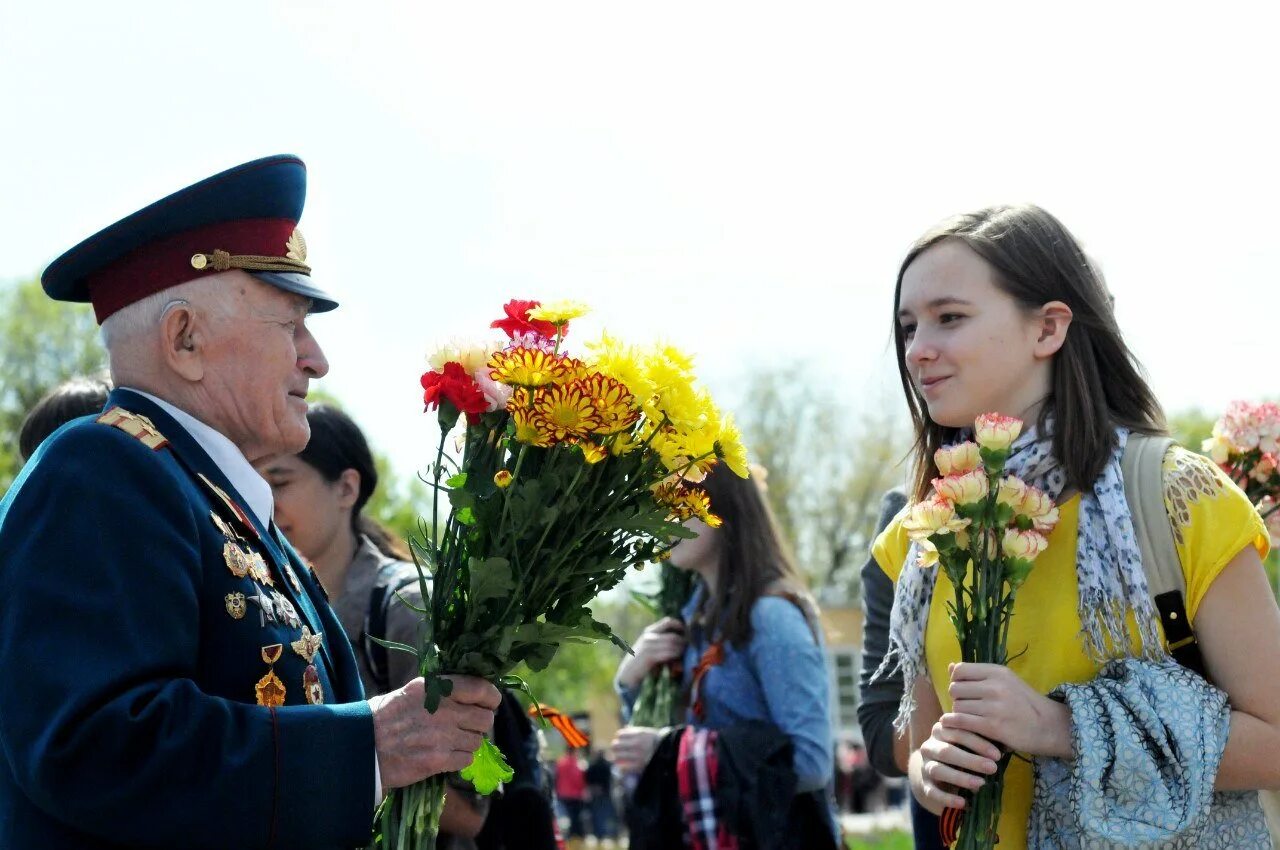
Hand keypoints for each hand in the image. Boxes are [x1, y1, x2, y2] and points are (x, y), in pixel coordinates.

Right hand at [370, 675, 501, 789]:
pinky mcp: (439, 759)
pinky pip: (466, 760)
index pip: (480, 688)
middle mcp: (444, 709)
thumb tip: (470, 694)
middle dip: (480, 724)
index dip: (491, 698)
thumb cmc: (385, 716)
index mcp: (437, 687)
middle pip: (485, 719)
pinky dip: (460, 760)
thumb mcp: (413, 691)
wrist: (362, 745)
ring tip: (452, 743)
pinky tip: (446, 757)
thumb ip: (442, 690)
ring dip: (469, 744)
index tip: (490, 703)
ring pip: (478, 741)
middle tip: (468, 728)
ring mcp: (443, 735)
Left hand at [611, 726, 664, 774]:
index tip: (620, 740)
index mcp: (639, 734)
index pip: (620, 735)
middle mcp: (637, 744)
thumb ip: (634, 731)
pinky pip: (624, 768)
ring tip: (619, 759)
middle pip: (616, 745)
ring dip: (617, 758)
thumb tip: (624, 728)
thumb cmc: (657, 741)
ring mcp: (637, 756)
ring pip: (618, 757)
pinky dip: (622, 768)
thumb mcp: (646, 732)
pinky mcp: (639, 766)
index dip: (619, 738)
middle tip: (617, 750)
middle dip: (615, 747)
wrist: (669, 752)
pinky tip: (624, 767)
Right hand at [616, 617, 685, 688]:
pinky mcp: (650, 656)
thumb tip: (684, 644)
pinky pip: (668, 653)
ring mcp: (649, 645)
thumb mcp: (652, 649)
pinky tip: (678, 664)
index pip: (668, 621)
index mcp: (650, 631)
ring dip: (681, 651)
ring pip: (672, 644)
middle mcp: (649, 636)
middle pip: (673, 636)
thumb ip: (664, 644)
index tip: (686, 633)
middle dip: (683, 643)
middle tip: (688, 650)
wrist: (628, 674)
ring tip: (683, 657)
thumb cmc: (643, 662)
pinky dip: (676, 657)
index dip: (679, 625)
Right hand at [916, 718, 1001, 810]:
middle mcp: (929, 746)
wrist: (937, 767)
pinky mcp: (924, 784)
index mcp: (941, 730)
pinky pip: (932, 792)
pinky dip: (947, 798)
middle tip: (992, 768)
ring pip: (938, 770)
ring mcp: (925, 765)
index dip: (977, 743)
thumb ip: (983, 743)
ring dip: (960, 777)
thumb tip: (1007, 748)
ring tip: (981, 784)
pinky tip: (963, 803)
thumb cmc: (962, 751)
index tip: (997, 754)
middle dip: (971, 760)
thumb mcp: (970, 744)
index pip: (957, 732)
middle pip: (946, 751)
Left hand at [944, 662, 1072, 757]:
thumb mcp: (1006, 681)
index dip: (956, 680)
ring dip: (959, 714)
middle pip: (955, 689)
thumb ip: (978, 675)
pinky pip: (961, 721)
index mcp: (997, 672)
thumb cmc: (1025, 703)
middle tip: (966, 707)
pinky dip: (954, 724)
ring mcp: (994, 706)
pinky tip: (956, 726)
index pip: (960, 670)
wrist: (1049, 726)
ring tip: (969, 718)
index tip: (964, 690)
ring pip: (957, 707)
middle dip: (957, 699)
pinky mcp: (993, 726)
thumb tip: (950, 667)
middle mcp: (995, 686)